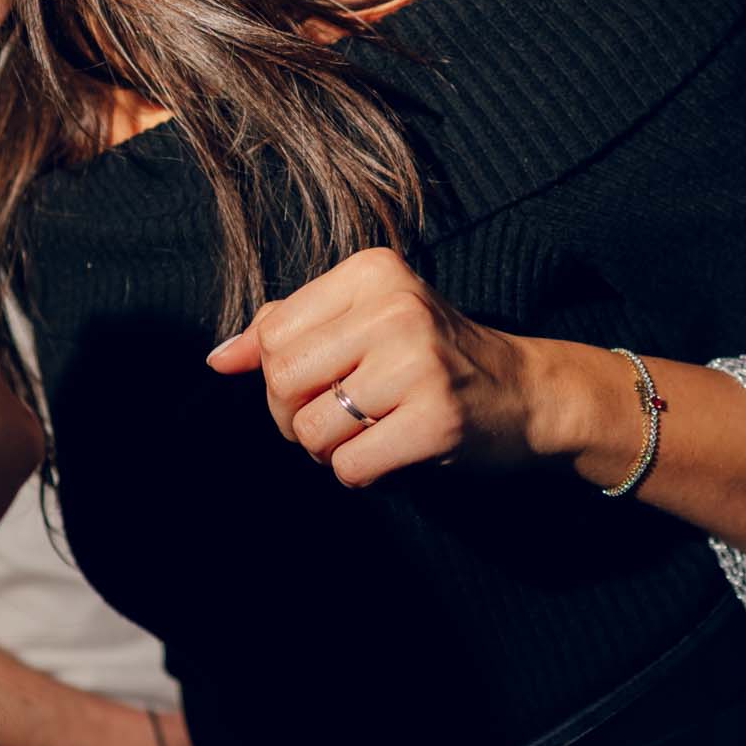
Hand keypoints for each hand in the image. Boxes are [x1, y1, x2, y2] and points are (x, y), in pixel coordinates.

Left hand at [206, 247, 544, 488]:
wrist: (527, 393)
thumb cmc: (431, 358)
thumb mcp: (364, 322)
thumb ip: (289, 330)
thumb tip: (218, 359)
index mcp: (373, 271)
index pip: (272, 332)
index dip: (278, 374)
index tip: (318, 384)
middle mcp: (396, 307)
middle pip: (282, 379)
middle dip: (294, 416)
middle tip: (338, 417)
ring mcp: (418, 363)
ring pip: (309, 429)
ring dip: (330, 449)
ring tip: (370, 432)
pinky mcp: (437, 419)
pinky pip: (350, 466)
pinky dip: (361, 473)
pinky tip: (393, 453)